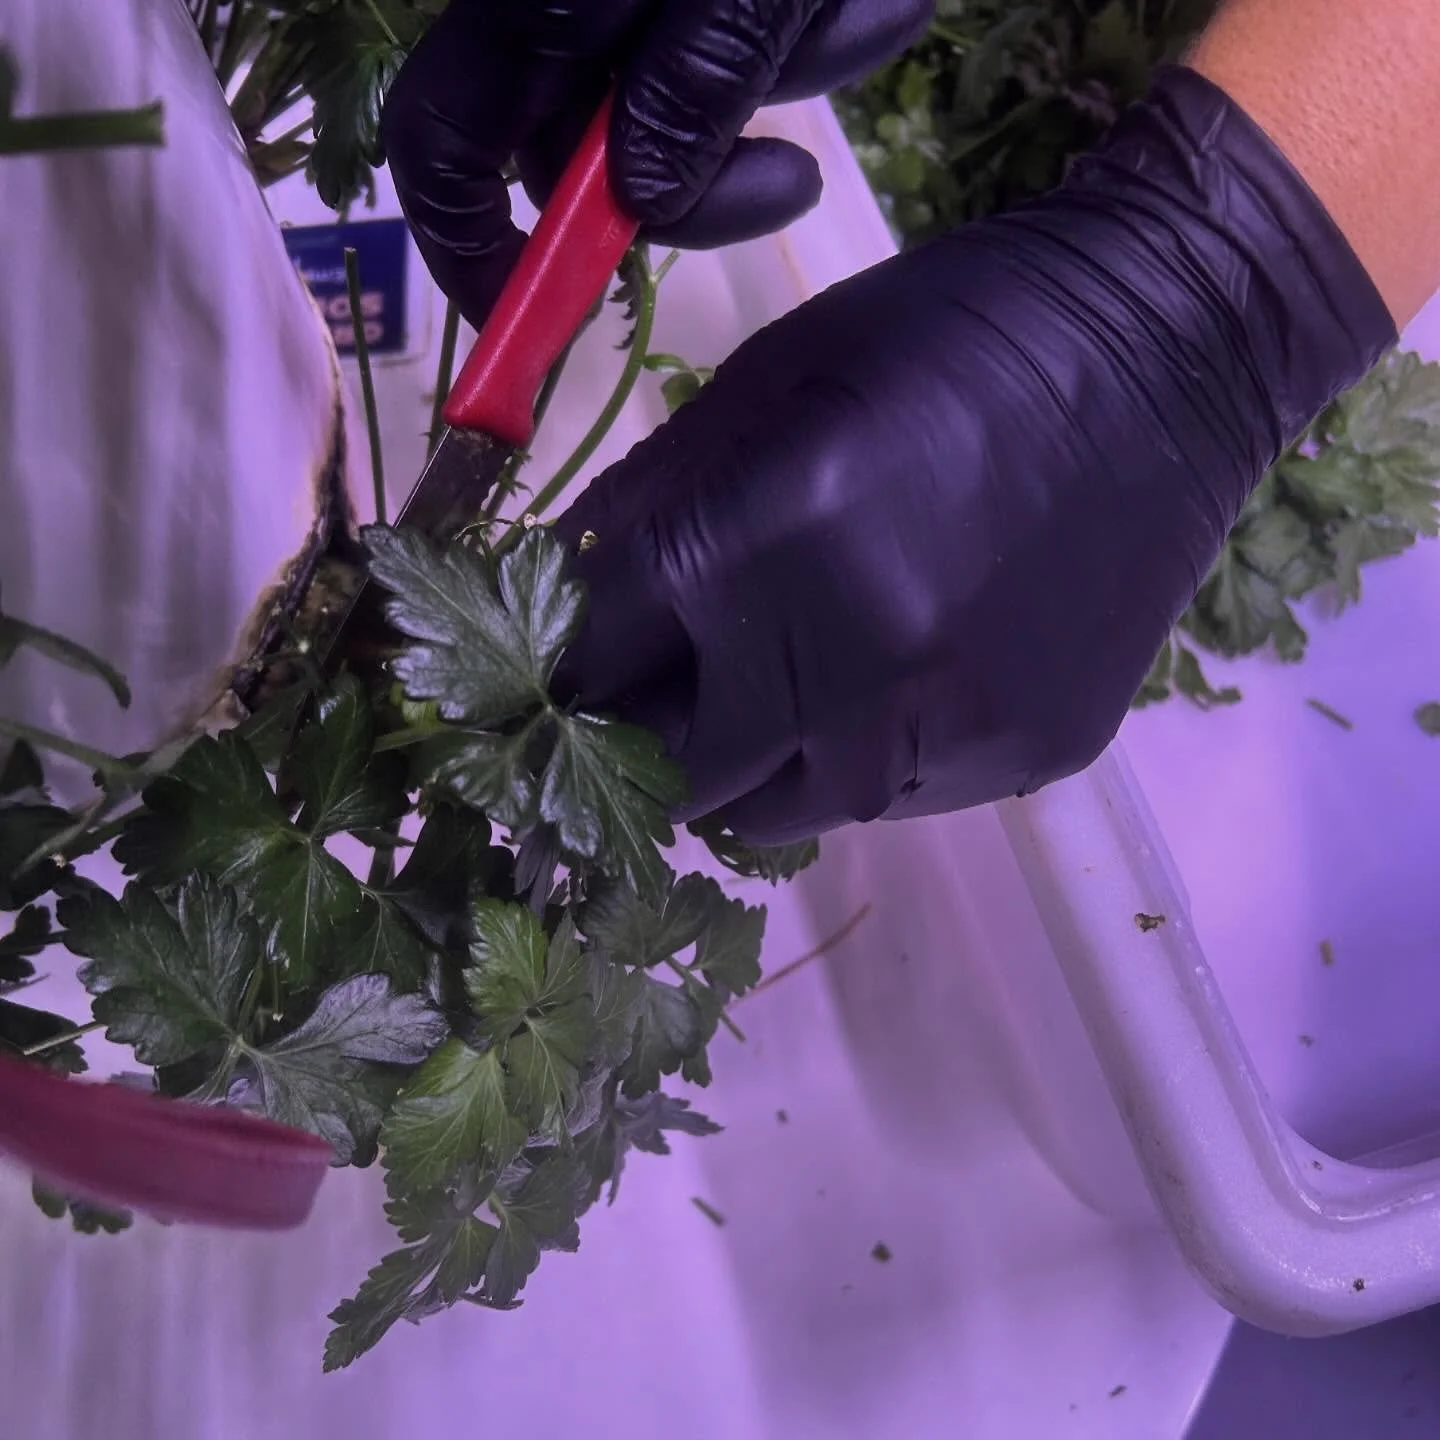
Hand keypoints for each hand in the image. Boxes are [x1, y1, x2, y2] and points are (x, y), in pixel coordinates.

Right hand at [381, 0, 932, 330]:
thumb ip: (694, 78)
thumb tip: (643, 202)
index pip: (448, 150)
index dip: (483, 259)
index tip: (551, 328)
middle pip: (593, 145)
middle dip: (704, 168)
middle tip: (789, 178)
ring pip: (697, 88)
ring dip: (791, 69)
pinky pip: (757, 26)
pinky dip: (818, 17)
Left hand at [548, 66, 1395, 845]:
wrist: (1166, 352)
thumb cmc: (939, 337)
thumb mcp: (765, 384)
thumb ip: (647, 512)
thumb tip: (555, 607)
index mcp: (765, 538)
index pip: (593, 658)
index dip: (549, 673)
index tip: (535, 685)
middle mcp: (850, 663)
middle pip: (674, 772)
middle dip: (646, 736)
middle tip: (662, 689)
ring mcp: (945, 731)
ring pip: (779, 809)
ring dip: (753, 757)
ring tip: (790, 673)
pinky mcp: (1020, 763)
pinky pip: (887, 797)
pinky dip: (857, 752)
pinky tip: (897, 671)